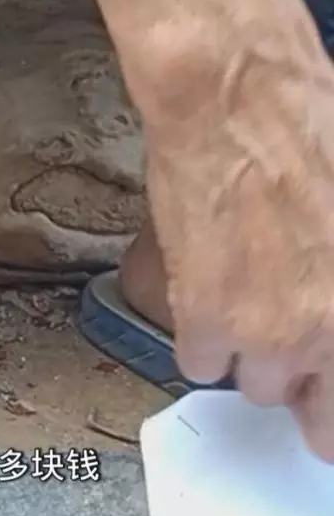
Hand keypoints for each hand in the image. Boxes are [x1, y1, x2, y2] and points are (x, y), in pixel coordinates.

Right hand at [146, 65, 333, 460]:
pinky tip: (211, 298)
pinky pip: (196, 364)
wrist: (234, 106)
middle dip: (301, 383)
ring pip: (251, 386)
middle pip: (308, 409)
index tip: (323, 399)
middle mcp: (319, 334)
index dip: (330, 409)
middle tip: (293, 350)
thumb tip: (325, 307)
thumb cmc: (312, 134)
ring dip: (251, 357)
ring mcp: (261, 331)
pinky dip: (202, 341)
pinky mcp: (203, 317)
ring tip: (249, 308)